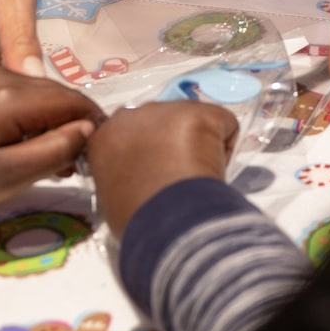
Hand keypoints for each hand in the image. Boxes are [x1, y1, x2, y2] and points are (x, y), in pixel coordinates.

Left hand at [0, 65, 100, 219]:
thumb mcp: (10, 175)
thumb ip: (56, 150)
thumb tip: (88, 131)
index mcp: (11, 94)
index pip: (73, 100)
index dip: (93, 125)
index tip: (98, 154)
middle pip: (57, 92)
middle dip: (73, 124)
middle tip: (74, 164)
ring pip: (38, 93)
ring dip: (52, 121)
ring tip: (51, 160)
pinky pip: (16, 95)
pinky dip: (30, 117)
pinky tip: (25, 145)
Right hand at [83, 100, 239, 230]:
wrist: (165, 219)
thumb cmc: (136, 218)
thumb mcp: (111, 198)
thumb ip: (120, 179)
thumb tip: (137, 183)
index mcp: (104, 138)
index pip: (128, 134)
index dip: (147, 152)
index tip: (156, 171)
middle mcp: (131, 116)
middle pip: (160, 122)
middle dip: (171, 144)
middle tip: (179, 175)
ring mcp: (166, 110)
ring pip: (191, 120)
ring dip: (197, 144)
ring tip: (197, 176)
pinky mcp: (200, 112)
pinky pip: (223, 124)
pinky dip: (225, 146)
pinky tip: (215, 170)